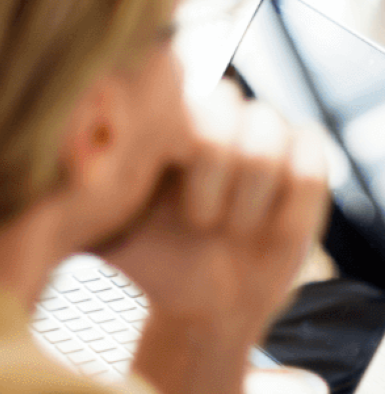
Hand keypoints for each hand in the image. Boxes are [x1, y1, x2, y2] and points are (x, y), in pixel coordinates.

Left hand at [100, 88, 330, 393]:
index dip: (173, 129)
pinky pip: (313, 162)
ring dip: (252, 187)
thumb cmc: (148, 264)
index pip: (173, 85)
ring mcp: (267, 142)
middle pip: (225, 99)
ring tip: (232, 232)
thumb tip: (63, 176)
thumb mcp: (100, 234)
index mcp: (164, 124)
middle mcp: (217, 122)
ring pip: (270, 127)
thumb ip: (81, 200)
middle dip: (214, 161)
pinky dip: (291, 201)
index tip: (162, 178)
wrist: (204, 308)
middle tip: (200, 220)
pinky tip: (268, 234)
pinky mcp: (308, 171)